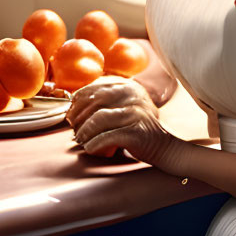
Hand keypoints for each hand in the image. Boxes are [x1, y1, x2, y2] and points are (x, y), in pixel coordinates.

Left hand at [66, 76, 181, 167]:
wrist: (165, 147)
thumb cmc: (139, 129)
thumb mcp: (126, 109)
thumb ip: (108, 103)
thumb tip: (74, 107)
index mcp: (128, 88)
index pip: (96, 89)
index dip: (79, 101)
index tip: (70, 112)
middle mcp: (132, 97)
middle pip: (95, 102)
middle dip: (79, 117)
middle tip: (73, 130)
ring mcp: (135, 113)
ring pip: (99, 119)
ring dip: (85, 131)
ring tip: (80, 140)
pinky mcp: (136, 132)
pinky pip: (108, 136)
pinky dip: (95, 143)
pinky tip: (89, 148)